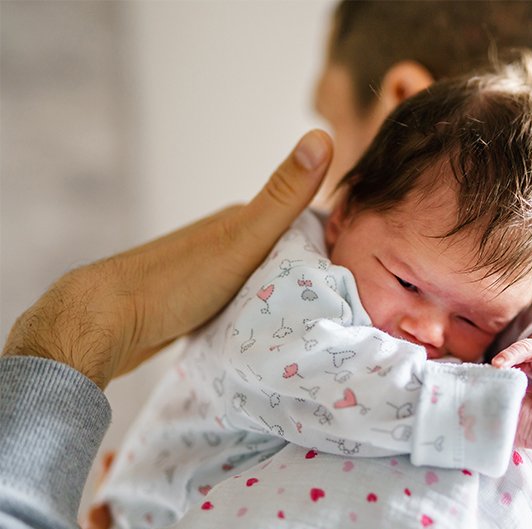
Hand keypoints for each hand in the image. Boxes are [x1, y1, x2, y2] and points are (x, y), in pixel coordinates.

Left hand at [3, 130, 332, 388]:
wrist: (104, 324)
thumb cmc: (177, 281)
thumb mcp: (243, 238)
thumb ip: (284, 195)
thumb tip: (323, 134)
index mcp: (241, 222)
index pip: (303, 223)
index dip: (335, 239)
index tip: (367, 266)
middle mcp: (224, 243)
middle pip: (284, 253)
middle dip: (315, 271)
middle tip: (351, 302)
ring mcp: (207, 275)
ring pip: (262, 281)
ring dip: (286, 294)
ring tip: (317, 320)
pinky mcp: (194, 306)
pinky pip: (240, 306)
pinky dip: (260, 314)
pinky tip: (270, 332)